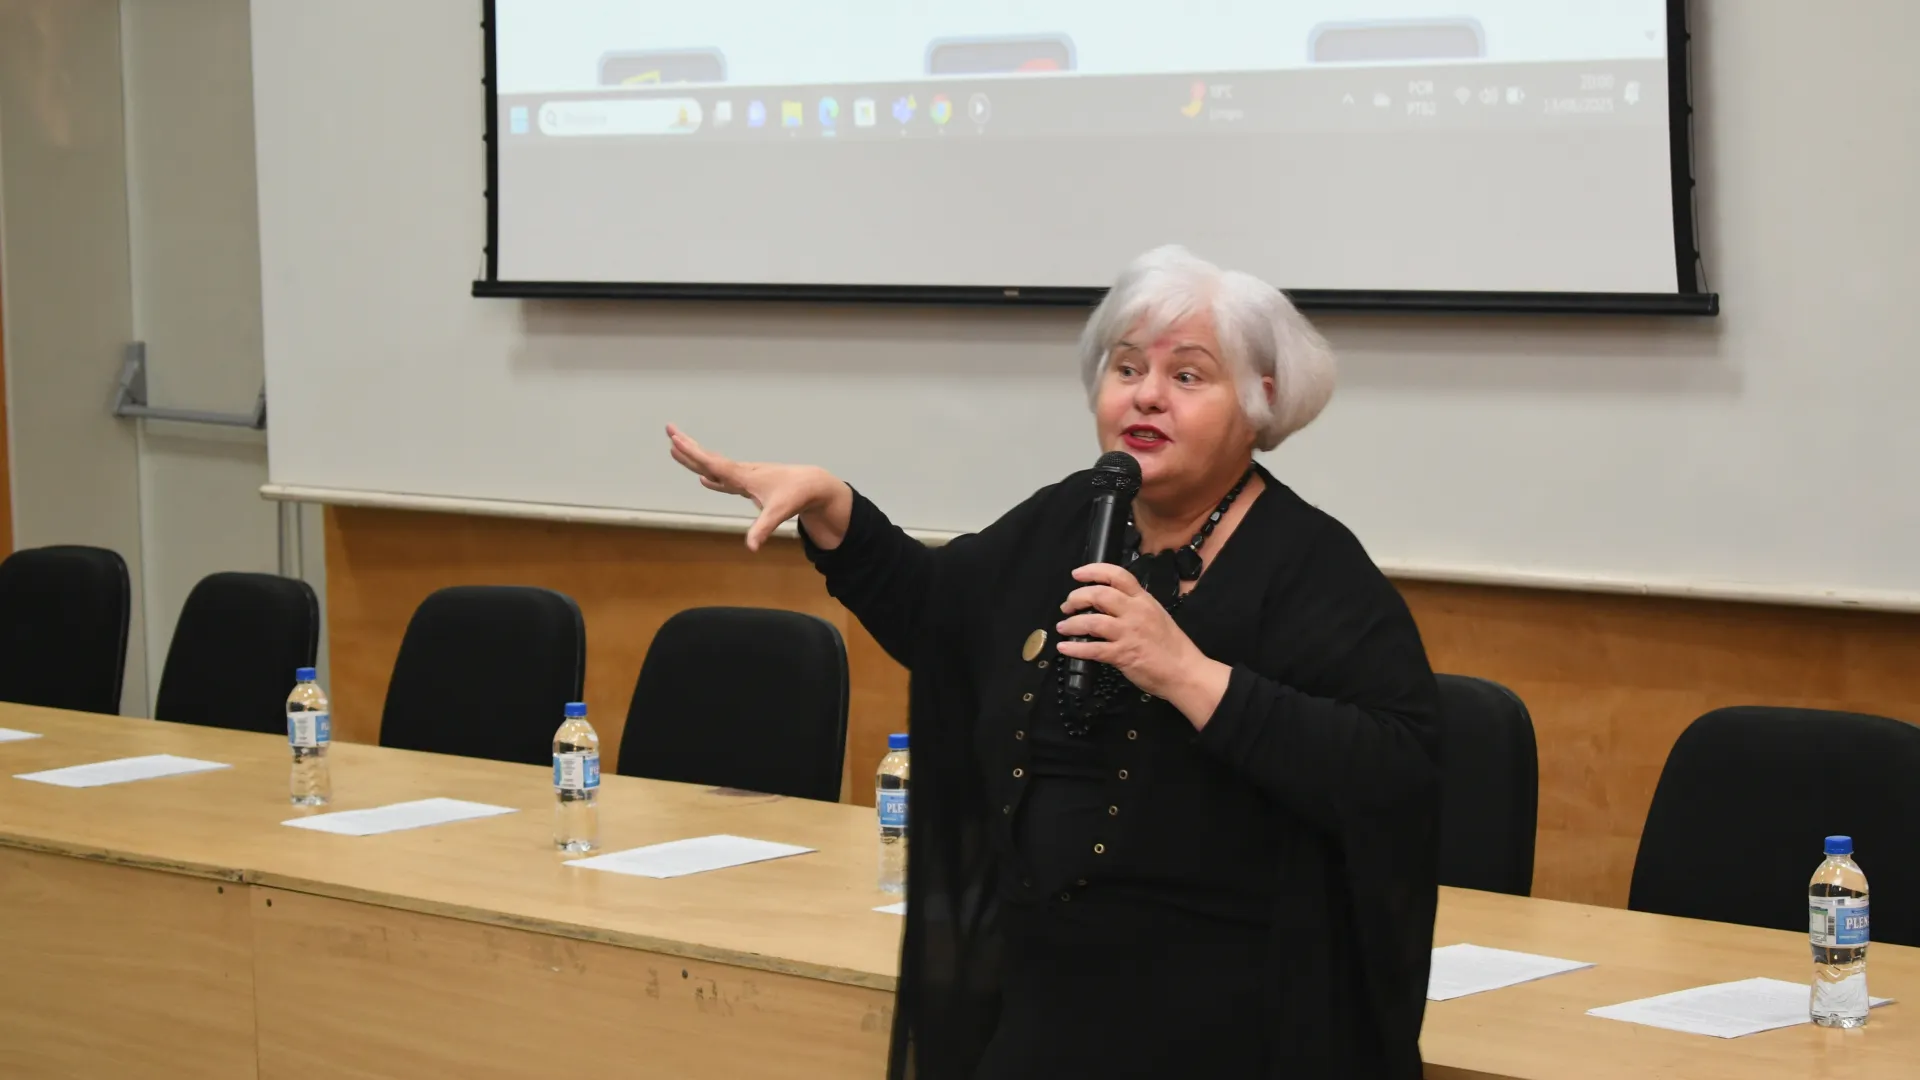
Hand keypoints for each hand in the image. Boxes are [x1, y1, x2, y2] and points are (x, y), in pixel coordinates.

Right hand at [666, 424, 850, 550]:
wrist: (813, 484)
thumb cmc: (796, 495)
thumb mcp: (779, 513)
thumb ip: (762, 529)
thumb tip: (751, 547)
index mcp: (743, 476)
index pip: (712, 464)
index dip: (692, 454)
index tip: (675, 440)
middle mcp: (741, 472)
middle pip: (708, 458)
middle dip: (688, 446)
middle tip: (669, 429)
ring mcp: (745, 476)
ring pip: (715, 464)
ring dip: (695, 457)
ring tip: (677, 448)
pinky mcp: (750, 482)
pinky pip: (724, 476)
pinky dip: (711, 474)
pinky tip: (704, 478)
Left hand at [1054, 563, 1231, 728]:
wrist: (1185, 672)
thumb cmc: (1172, 646)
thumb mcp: (1156, 615)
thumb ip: (1134, 606)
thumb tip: (1106, 603)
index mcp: (1144, 600)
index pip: (1118, 575)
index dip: (1094, 571)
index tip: (1077, 574)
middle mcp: (1135, 612)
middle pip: (1099, 594)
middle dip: (1077, 597)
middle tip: (1067, 605)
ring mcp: (1129, 633)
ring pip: (1092, 621)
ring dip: (1072, 623)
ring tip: (1063, 627)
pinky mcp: (1123, 655)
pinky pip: (1092, 649)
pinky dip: (1075, 648)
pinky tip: (1065, 648)